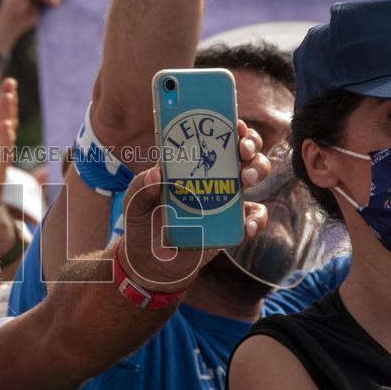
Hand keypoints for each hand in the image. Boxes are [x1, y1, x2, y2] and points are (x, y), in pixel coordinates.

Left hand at [0, 79, 17, 253]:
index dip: (3, 102)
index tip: (9, 82)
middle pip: (3, 125)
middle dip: (7, 105)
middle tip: (11, 84)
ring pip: (4, 140)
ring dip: (7, 120)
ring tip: (8, 101)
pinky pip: (1, 159)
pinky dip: (4, 144)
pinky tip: (6, 129)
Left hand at [118, 120, 269, 293]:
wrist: (151, 265)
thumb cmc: (142, 226)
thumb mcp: (133, 205)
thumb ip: (140, 188)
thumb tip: (157, 174)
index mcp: (188, 164)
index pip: (212, 136)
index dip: (228, 126)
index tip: (233, 124)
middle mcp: (212, 176)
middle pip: (241, 149)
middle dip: (250, 144)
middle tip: (243, 151)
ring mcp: (225, 198)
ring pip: (254, 174)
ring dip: (257, 170)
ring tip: (246, 179)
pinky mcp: (232, 224)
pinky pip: (255, 216)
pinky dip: (257, 218)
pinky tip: (246, 225)